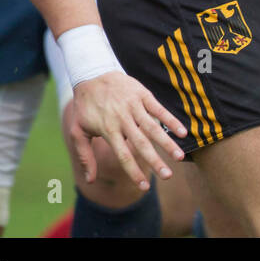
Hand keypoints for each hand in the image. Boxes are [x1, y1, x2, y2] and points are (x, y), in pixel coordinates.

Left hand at [67, 72, 187, 189]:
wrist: (92, 74)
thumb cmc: (85, 106)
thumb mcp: (77, 131)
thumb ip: (85, 156)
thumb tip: (90, 180)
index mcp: (108, 130)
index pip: (124, 155)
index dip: (134, 172)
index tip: (144, 186)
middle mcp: (123, 120)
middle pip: (142, 144)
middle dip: (156, 161)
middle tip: (168, 176)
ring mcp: (134, 106)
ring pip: (153, 128)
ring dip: (167, 143)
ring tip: (180, 157)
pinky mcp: (142, 95)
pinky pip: (159, 109)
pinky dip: (171, 120)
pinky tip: (182, 132)